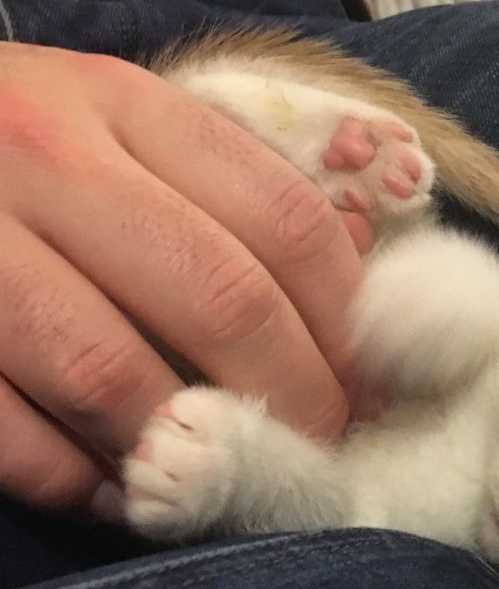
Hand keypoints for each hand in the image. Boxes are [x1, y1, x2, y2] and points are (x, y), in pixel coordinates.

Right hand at [0, 43, 372, 514]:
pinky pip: (6, 431)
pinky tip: (107, 486)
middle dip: (293, 397)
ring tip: (217, 472)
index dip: (347, 321)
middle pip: (220, 299)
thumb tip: (350, 284)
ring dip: (182, 445)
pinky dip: (71, 478)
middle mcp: (45, 154)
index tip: (372, 384)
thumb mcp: (115, 124)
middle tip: (316, 447)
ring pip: (109, 373)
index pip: (283, 220)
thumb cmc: (11, 145)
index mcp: (122, 102)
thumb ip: (223, 187)